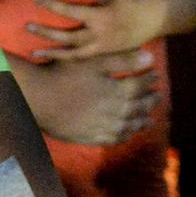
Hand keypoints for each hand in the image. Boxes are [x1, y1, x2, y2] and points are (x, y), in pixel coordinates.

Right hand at [11, 50, 159, 145]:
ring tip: (149, 119)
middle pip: (139, 107)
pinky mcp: (92, 137)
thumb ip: (122, 60)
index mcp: (118, 91)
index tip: (155, 74)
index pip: (140, 84)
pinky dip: (125, 136)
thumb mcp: (92, 62)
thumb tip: (150, 58)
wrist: (38, 99)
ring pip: (130, 125)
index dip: (149, 78)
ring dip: (141, 121)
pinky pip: (115, 139)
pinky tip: (127, 133)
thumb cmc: (63, 75)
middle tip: (157, 96)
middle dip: (150, 100)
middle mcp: (117, 112)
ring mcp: (105, 127)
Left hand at [26, 0, 167, 59]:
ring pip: (75, 54)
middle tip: (27, 26)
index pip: (69, 10)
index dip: (50, 3)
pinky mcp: (108, 54)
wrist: (160, 18)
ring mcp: (105, 48)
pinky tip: (56, 58)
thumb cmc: (134, 0)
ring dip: (54, 53)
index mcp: (101, 17)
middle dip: (46, 33)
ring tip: (36, 52)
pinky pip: (85, 59)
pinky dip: (69, 59)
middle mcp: (101, 36)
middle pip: (68, 37)